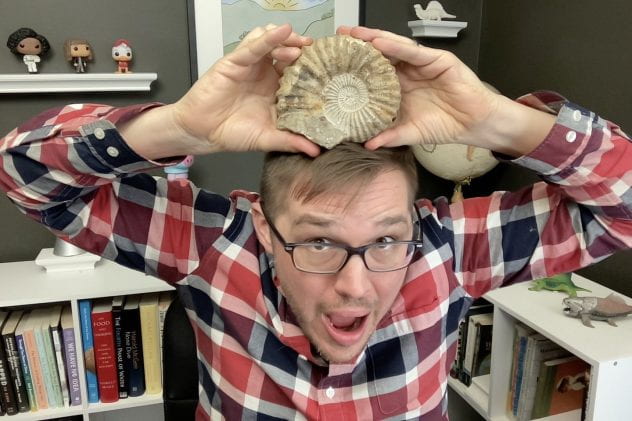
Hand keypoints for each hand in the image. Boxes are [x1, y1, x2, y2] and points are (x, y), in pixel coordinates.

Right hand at [173, 24, 320, 156]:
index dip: (314, 68)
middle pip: (289, 52)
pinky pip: (254, 45)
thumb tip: (316, 150)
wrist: (202, 132)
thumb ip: (290, 141)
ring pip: (273, 43)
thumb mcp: (267, 138)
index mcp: (277, 90)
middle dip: (305, 49)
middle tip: (321, 52)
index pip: (299, 73)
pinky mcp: (236, 61)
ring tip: (302, 46)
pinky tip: (282, 32)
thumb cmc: (232, 132)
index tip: (331, 68)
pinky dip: (269, 37)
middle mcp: (266, 74)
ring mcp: (252, 65)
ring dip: (289, 41)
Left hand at [336, 26, 504, 149]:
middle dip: (360, 45)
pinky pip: (414, 52)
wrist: (473, 125)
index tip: (334, 62)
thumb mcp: (410, 132)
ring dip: (374, 39)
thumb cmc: (444, 125)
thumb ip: (389, 136)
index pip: (373, 71)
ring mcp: (422, 64)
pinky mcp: (438, 60)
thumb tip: (367, 145)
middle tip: (338, 37)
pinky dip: (397, 47)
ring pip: (395, 47)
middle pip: (380, 54)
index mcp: (399, 86)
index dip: (355, 66)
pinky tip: (380, 42)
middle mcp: (408, 71)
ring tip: (355, 34)